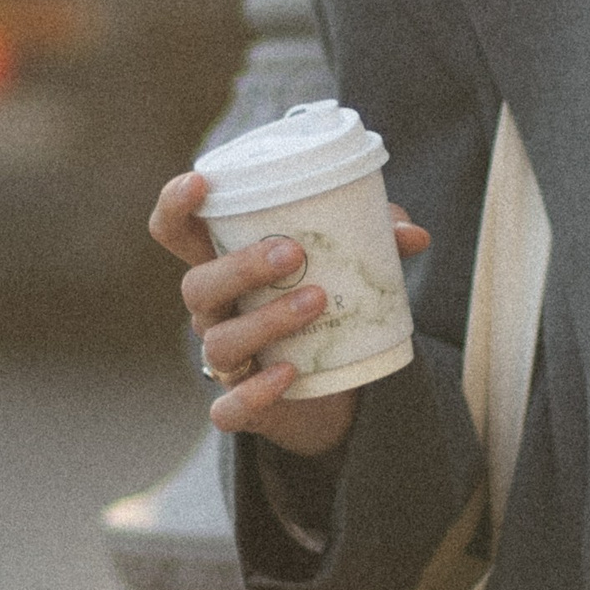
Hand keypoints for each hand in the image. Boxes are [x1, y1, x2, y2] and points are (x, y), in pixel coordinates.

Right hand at [148, 169, 430, 453]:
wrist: (334, 388)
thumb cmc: (326, 303)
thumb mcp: (348, 265)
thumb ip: (375, 241)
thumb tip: (414, 235)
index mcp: (227, 265)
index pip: (175, 231)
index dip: (176, 205)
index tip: (200, 182)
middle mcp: (215, 311)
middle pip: (197, 286)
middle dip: (240, 267)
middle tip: (292, 253)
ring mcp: (225, 360)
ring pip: (221, 342)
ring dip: (266, 320)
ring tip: (317, 301)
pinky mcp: (242, 406)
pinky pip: (229, 407)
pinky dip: (256, 391)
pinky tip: (290, 373)